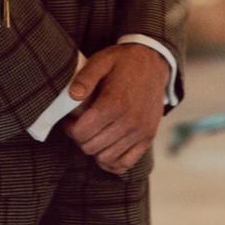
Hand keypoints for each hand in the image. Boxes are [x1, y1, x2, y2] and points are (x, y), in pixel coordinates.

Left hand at [63, 43, 167, 175]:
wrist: (154, 63)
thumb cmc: (123, 63)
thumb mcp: (102, 61)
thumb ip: (84, 77)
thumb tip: (72, 96)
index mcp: (114, 103)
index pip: (82, 132)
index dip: (70, 128)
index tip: (70, 120)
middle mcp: (129, 121)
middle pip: (91, 146)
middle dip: (80, 138)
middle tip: (80, 126)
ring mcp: (140, 131)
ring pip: (106, 157)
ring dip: (94, 149)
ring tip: (94, 134)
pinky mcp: (148, 137)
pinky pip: (126, 163)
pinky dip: (112, 162)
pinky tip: (106, 149)